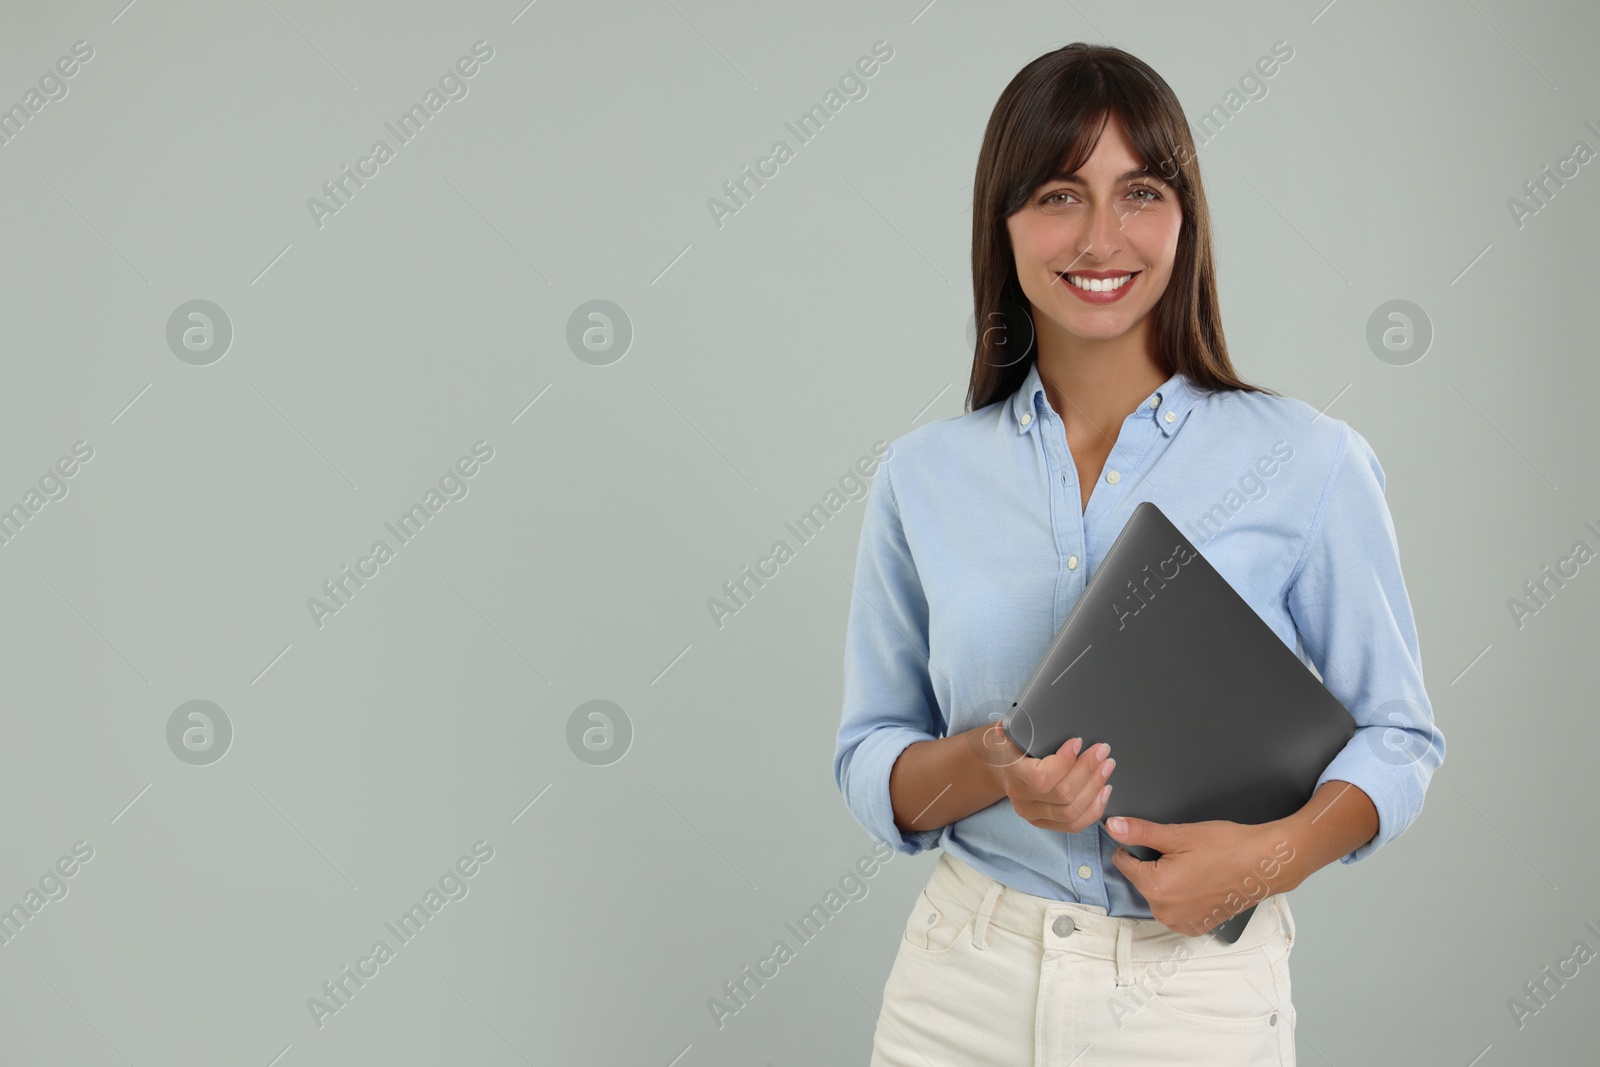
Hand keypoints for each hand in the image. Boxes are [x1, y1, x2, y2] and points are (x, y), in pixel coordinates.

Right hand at [984, 722, 1114, 833]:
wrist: (999, 768)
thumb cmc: (1012, 746)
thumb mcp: (1011, 732)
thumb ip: (1016, 727)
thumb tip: (1009, 722)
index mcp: (1013, 774)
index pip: (1042, 777)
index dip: (1066, 761)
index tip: (1078, 741)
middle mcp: (1022, 799)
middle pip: (1063, 795)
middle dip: (1088, 771)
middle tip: (1103, 752)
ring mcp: (1033, 815)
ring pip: (1071, 812)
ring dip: (1095, 788)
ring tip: (1106, 767)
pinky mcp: (1044, 823)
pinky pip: (1074, 825)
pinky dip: (1094, 808)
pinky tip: (1104, 790)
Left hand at [1105, 815, 1298, 936]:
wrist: (1264, 864)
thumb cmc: (1227, 847)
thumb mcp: (1179, 834)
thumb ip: (1140, 832)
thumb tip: (1113, 826)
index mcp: (1157, 888)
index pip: (1123, 863)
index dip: (1132, 847)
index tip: (1149, 841)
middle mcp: (1165, 912)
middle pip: (1140, 880)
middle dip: (1152, 865)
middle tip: (1180, 854)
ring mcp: (1181, 923)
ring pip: (1156, 895)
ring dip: (1165, 882)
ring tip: (1192, 868)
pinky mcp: (1195, 927)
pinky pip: (1173, 909)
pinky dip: (1180, 896)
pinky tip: (1198, 883)